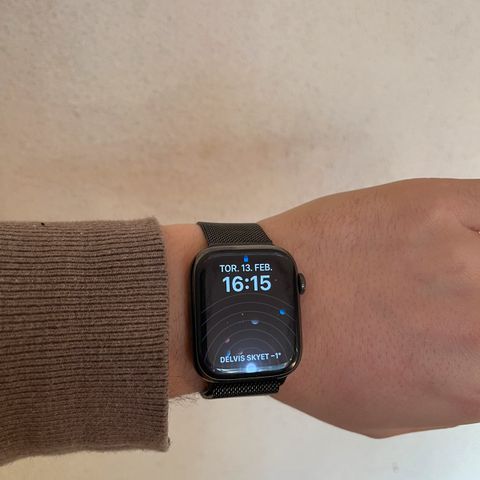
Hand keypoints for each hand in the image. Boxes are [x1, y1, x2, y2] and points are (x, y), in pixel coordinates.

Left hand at [260, 178, 479, 437]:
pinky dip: (478, 220)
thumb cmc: (318, 366)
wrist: (267, 305)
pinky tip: (459, 230)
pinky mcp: (433, 205)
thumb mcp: (393, 413)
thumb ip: (460, 396)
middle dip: (478, 306)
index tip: (472, 329)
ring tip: (447, 267)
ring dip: (473, 263)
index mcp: (476, 383)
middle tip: (458, 297)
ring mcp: (462, 255)